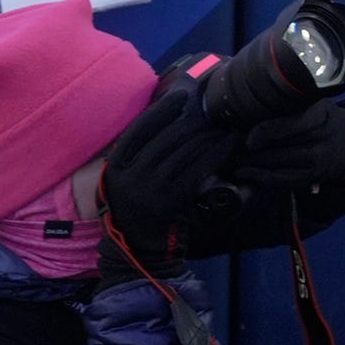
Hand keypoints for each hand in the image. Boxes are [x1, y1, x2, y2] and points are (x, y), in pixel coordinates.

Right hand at [97, 83, 234, 280]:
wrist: (140, 249)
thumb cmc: (140, 206)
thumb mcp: (130, 178)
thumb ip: (142, 153)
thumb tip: (170, 115)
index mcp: (116, 166)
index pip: (139, 129)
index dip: (161, 110)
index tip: (181, 96)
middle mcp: (129, 176)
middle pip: (166, 137)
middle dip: (193, 121)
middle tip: (214, 109)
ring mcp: (149, 189)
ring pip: (185, 151)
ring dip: (209, 135)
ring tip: (226, 124)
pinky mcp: (171, 201)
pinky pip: (198, 169)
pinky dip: (216, 152)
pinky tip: (228, 143)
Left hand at [226, 102, 344, 194]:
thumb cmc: (323, 119)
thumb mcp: (316, 103)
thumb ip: (291, 104)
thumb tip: (250, 103)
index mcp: (321, 113)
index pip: (291, 124)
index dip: (266, 132)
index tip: (247, 135)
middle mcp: (322, 138)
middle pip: (280, 145)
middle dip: (249, 148)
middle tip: (228, 145)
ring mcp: (318, 160)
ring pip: (277, 163)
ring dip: (250, 162)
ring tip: (230, 158)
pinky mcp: (313, 177)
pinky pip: (282, 180)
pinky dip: (260, 178)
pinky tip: (244, 173)